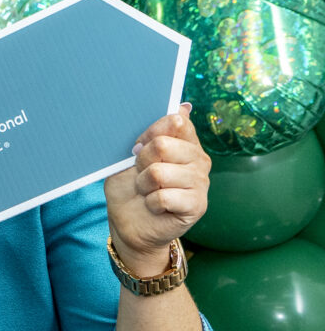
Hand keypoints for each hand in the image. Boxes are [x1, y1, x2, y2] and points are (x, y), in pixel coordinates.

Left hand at [106, 104, 210, 271]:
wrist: (129, 224)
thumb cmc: (130, 186)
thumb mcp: (132, 156)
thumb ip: (154, 133)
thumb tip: (183, 107)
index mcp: (185, 143)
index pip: (175, 122)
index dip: (149, 133)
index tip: (138, 147)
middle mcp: (199, 159)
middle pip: (162, 145)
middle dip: (142, 162)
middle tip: (142, 175)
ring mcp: (201, 182)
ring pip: (159, 172)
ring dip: (144, 185)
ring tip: (148, 192)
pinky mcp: (198, 205)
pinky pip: (164, 196)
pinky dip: (151, 202)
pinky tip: (156, 207)